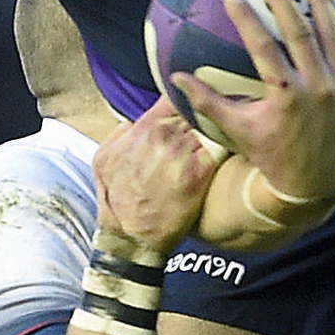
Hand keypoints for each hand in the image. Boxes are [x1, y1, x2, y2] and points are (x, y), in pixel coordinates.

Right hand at [92, 100, 222, 256]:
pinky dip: (226, 145)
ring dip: (220, 127)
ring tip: (228, 130)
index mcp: (145, 129)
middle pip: (197, 110)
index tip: (195, 104)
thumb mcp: (103, 160)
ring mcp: (184, 155)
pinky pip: (221, 148)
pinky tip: (232, 148)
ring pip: (211, 126)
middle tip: (219, 117)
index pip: (174, 98)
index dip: (187, 99)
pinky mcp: (201, 176)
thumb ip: (119, 134)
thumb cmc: (117, 200)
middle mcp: (166, 137)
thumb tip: (132, 122)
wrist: (132, 236)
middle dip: (207, 113)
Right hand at [172, 0, 334, 211]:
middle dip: (281, 0)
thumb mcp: (237, 129)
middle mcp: (316, 87)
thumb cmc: (271, 155)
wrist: (312, 186)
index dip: (246, 17)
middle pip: (298, 31)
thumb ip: (207, 101)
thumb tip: (175, 77)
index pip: (261, 44)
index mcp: (284, 94)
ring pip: (332, 35)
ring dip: (320, 3)